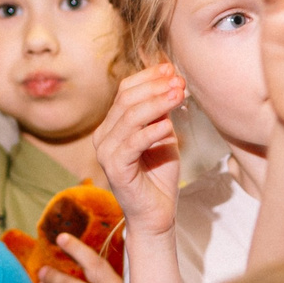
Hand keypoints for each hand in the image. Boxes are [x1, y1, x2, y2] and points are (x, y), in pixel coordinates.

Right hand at [93, 65, 188, 240]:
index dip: (148, 77)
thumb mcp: (164, 136)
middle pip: (126, 100)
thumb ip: (162, 113)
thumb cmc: (160, 176)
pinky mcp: (115, 169)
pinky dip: (152, 131)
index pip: (125, 91)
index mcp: (112, 125)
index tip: (172, 69)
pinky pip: (133, 143)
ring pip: (130, 118)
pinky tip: (169, 126)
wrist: (156, 213)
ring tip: (179, 96)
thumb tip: (172, 83)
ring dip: (157, 103)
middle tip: (179, 81)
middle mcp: (104, 136)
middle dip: (155, 87)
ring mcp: (106, 152)